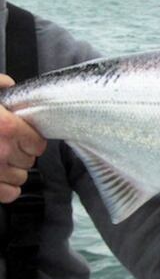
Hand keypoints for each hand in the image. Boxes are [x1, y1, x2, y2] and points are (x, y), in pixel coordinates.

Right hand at [0, 74, 46, 202]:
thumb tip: (8, 85)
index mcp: (6, 127)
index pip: (37, 143)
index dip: (29, 139)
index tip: (21, 136)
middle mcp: (3, 151)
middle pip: (29, 161)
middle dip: (19, 154)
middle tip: (5, 146)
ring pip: (20, 178)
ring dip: (12, 171)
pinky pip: (9, 194)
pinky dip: (6, 188)